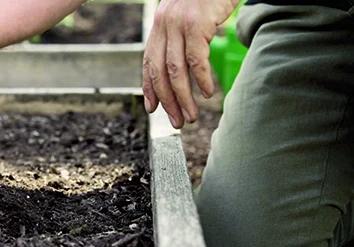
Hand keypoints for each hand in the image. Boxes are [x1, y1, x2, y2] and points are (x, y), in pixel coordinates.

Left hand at [142, 0, 238, 127]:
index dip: (149, 88)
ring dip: (183, 98)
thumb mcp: (186, 16)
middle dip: (167, 101)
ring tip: (191, 116)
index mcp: (159, 26)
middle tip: (176, 122)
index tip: (153, 109)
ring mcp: (179, 25)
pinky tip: (206, 94)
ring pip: (176, 71)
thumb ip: (180, 37)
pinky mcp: (197, 24)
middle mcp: (164, 26)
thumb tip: (183, 67)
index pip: (149, 63)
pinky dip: (201, 81)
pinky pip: (197, 60)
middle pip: (160, 72)